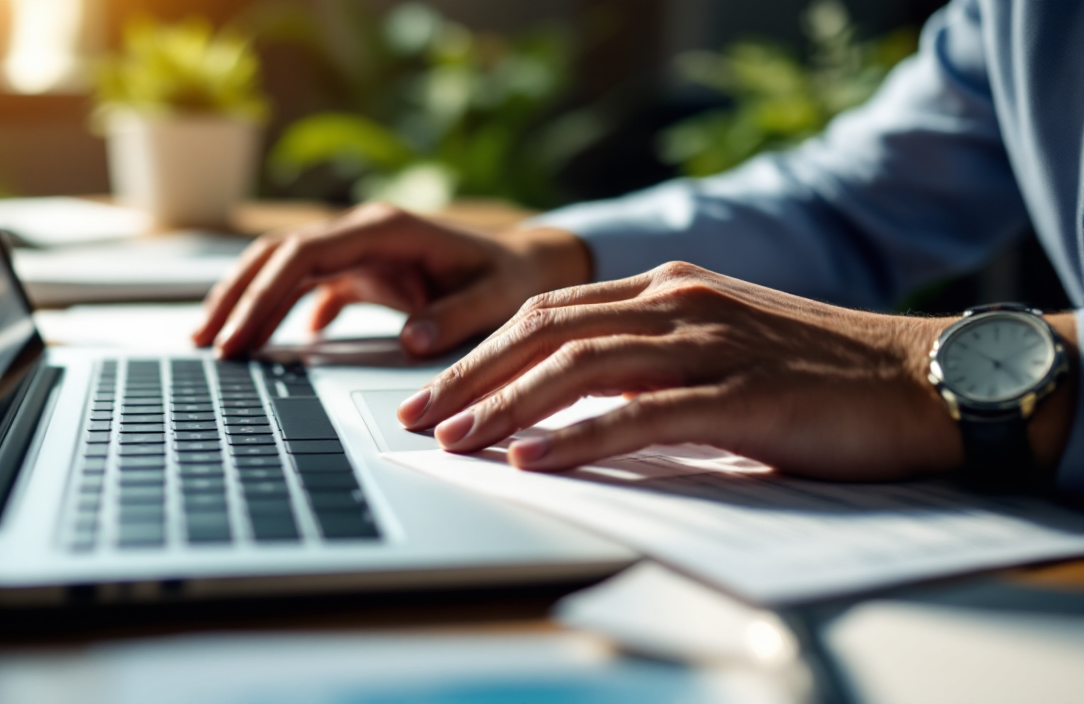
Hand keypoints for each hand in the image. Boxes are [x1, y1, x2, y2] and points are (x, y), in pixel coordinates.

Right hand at [193, 203, 590, 357]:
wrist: (527, 264)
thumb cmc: (511, 279)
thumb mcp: (495, 300)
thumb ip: (455, 318)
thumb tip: (412, 341)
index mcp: (385, 230)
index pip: (303, 255)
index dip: (263, 295)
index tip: (237, 336)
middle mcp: (362, 232)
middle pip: (278, 255)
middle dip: (237, 296)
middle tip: (208, 344)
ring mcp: (358, 250)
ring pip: (283, 266)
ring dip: (247, 300)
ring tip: (216, 342)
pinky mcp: (360, 271)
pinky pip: (305, 284)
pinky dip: (278, 308)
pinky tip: (263, 344)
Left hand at [397, 262, 1076, 480]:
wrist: (921, 380)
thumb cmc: (814, 376)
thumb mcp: (713, 353)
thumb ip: (644, 365)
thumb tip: (566, 404)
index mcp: (666, 290)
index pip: (546, 312)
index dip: (479, 351)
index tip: (430, 389)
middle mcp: (677, 304)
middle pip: (543, 331)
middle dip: (469, 376)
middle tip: (416, 416)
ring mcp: (708, 344)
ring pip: (578, 367)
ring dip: (505, 406)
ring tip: (454, 439)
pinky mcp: (742, 395)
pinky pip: (640, 415)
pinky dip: (578, 439)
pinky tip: (532, 460)